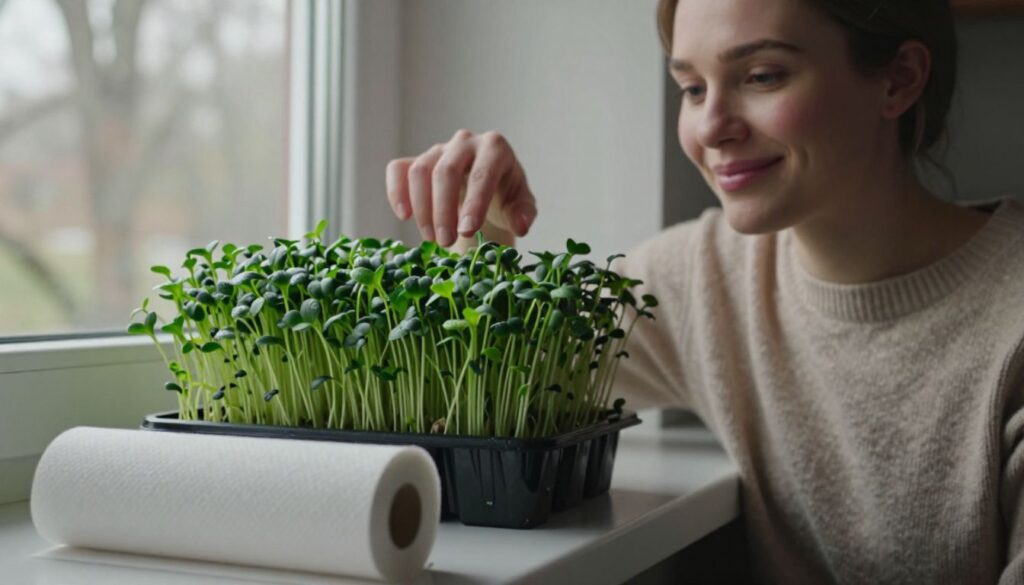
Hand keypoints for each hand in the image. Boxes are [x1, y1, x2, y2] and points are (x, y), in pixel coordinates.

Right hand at [385, 129, 537, 247]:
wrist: (486, 188)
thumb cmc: (506, 195)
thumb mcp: (521, 205)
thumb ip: (524, 214)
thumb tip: (520, 226)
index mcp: (495, 148)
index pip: (482, 173)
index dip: (474, 203)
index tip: (467, 232)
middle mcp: (465, 142)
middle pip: (446, 171)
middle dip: (444, 210)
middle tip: (446, 242)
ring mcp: (438, 149)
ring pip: (420, 172)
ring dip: (423, 209)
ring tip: (432, 238)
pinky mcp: (417, 159)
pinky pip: (398, 169)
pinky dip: (397, 192)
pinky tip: (404, 215)